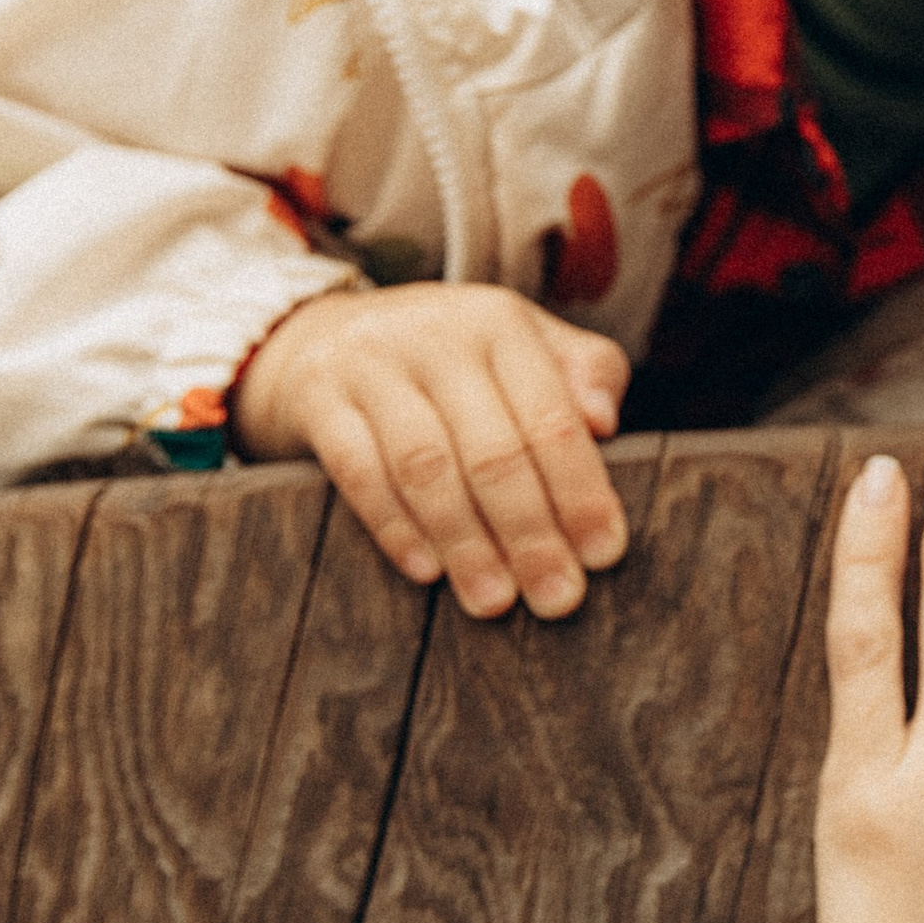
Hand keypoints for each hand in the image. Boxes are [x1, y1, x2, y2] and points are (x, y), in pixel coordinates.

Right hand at [234, 280, 630, 617]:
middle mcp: (437, 335)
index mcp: (501, 322)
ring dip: (466, 543)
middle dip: (530, 532)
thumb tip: (605, 423)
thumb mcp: (525, 345)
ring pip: (426, 467)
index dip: (580, 490)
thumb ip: (584, 374)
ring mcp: (371, 366)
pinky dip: (396, 528)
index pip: (550, 415)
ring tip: (494, 600)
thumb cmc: (457, 358)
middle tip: (556, 597)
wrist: (329, 335)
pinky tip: (428, 571)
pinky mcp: (318, 399)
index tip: (603, 553)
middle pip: (491, 449)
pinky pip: (359, 473)